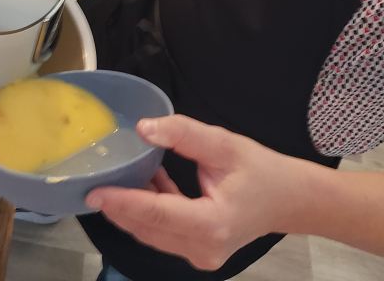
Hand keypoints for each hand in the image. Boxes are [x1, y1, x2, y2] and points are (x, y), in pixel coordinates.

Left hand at [86, 115, 304, 270]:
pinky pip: (164, 233)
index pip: (157, 213)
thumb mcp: (224, 145)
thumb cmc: (261, 170)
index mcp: (212, 224)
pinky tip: (144, 181)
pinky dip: (150, 211)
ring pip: (152, 233)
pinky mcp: (198, 251)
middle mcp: (203, 248)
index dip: (123, 201)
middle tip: (93, 181)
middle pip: (148, 228)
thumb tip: (144, 128)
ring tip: (114, 178)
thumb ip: (184, 135)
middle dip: (119, 205)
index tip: (94, 191)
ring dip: (132, 208)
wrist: (290, 199)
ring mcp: (201, 255)